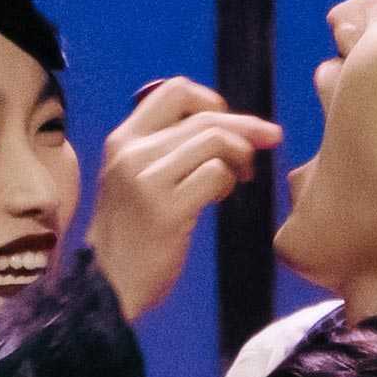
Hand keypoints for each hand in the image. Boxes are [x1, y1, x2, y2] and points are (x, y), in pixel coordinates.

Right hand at [84, 79, 284, 324]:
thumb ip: (163, 151)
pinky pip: (216, 175)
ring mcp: (147, 180)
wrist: (105, 286)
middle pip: (204, 117)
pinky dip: (230, 182)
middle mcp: (132, 153)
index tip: (228, 122)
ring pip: (215, 141)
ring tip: (243, 176)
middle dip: (247, 126)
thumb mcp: (132, 180)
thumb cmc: (128, 236)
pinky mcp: (166, 209)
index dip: (211, 101)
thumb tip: (222, 127)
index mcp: (122, 140)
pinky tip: (223, 198)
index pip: (174, 90)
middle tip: (271, 138)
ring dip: (241, 156)